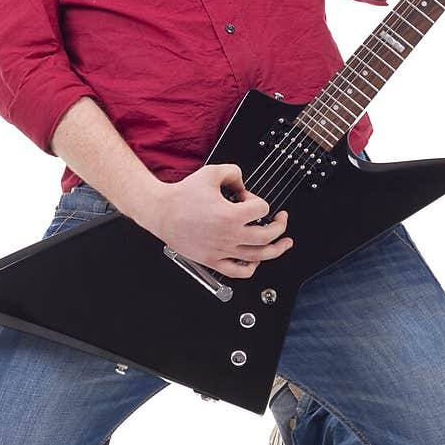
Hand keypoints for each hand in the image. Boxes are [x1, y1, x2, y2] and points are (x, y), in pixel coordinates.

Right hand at [138, 163, 292, 278]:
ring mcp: (221, 251)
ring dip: (276, 250)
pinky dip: (251, 269)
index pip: (262, 209)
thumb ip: (234, 172)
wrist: (160, 211)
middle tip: (282, 219)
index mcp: (231, 216)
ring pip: (258, 256)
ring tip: (284, 243)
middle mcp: (229, 236)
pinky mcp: (212, 261)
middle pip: (267, 235)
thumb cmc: (181, 195)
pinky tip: (256, 262)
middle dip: (280, 226)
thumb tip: (244, 183)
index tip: (245, 198)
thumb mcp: (211, 173)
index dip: (257, 199)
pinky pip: (238, 272)